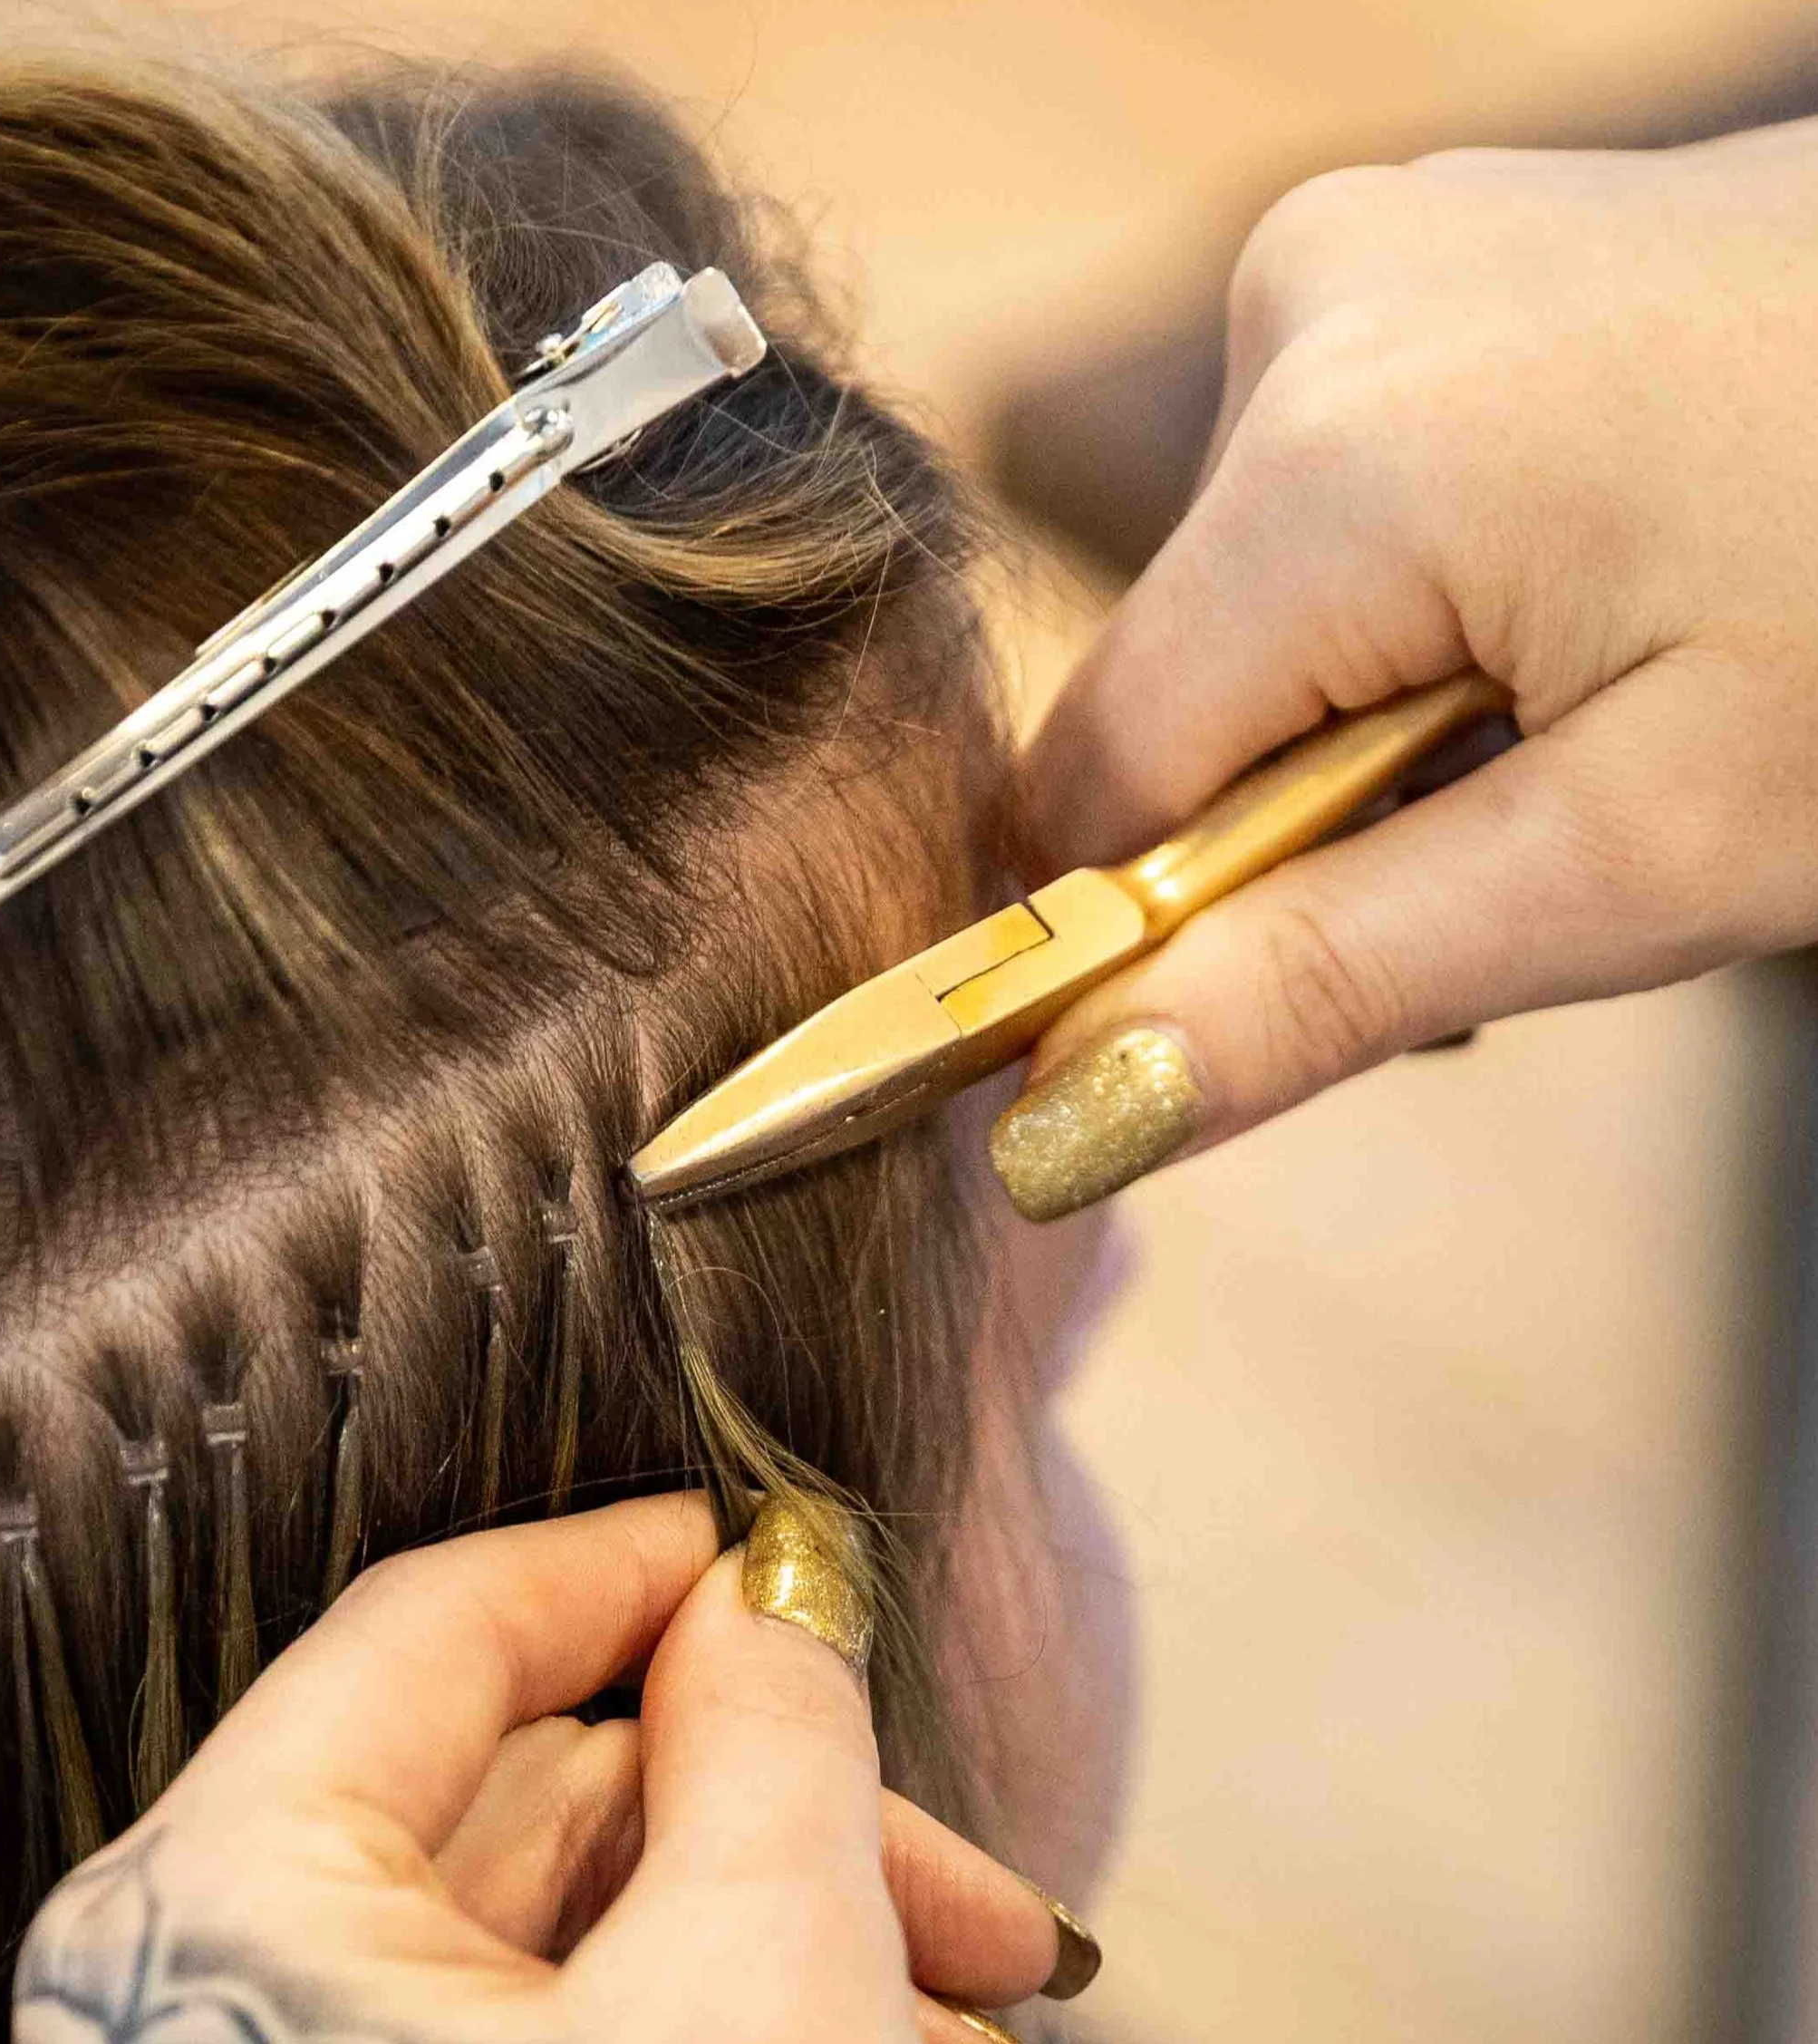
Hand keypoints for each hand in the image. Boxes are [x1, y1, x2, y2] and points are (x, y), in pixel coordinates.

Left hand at [0, 1495, 1072, 2043]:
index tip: (778, 1558)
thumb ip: (763, 1731)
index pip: (416, 1651)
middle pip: (497, 1838)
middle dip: (767, 1847)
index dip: (627, 1575)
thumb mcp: (771, 1988)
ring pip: (520, 1990)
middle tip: (979, 1901)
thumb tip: (760, 1595)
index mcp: (182, 1948)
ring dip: (763, 1981)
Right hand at [997, 123, 1817, 1213]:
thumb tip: (1064, 1110)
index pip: (1094, 788)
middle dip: (1311, 832)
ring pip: (1259, 617)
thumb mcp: (1651, 852)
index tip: (1321, 1010)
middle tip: (1552, 851)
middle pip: (1180, 698)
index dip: (1164, 942)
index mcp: (1334, 457)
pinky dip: (1429, 623)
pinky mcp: (1440, 264)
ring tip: (1609, 720)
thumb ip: (1332, 980)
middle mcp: (1312, 307)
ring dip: (1377, 735)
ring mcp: (1378, 259)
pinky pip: (1339, 515)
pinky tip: (1597, 621)